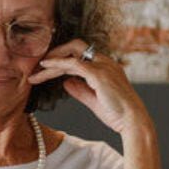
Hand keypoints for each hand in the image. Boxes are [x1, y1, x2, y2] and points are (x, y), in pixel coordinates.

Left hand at [27, 39, 151, 134]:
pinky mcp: (99, 74)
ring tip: (35, 71)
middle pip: (75, 46)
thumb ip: (80, 90)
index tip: (46, 67)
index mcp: (106, 66)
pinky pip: (74, 63)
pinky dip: (57, 63)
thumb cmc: (117, 113)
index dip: (62, 58)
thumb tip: (65, 83)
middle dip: (55, 52)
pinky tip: (44, 67)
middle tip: (37, 65)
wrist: (133, 121)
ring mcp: (103, 66)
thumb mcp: (94, 100)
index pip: (80, 54)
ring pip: (71, 55)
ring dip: (51, 62)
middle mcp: (105, 62)